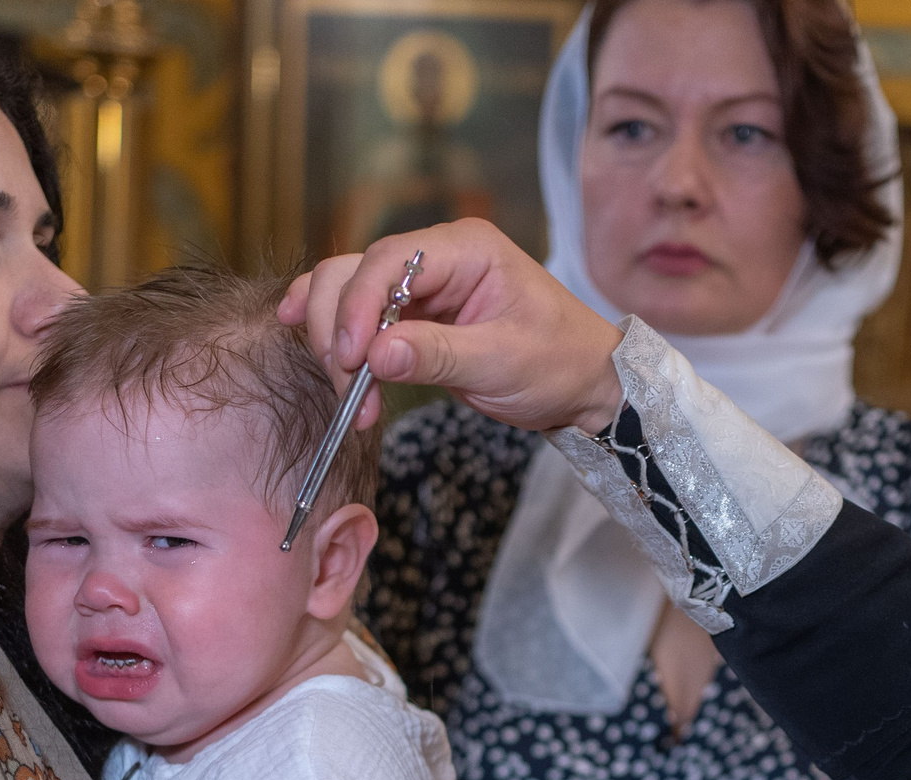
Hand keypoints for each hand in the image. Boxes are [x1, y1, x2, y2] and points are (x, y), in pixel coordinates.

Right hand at [280, 220, 626, 435]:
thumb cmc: (559, 362)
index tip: (352, 357)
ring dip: (338, 344)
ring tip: (352, 399)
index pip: (389, 260)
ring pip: (348, 295)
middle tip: (348, 387)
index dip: (358, 305)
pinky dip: (343, 345)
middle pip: (356, 272)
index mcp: (466, 248)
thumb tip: (377, 355)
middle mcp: (438, 257)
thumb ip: (438, 355)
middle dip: (340, 328)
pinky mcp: (413, 319)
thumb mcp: (503, 362)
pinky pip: (362, 322)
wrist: (584, 384)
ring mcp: (422, 287)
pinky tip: (326, 362)